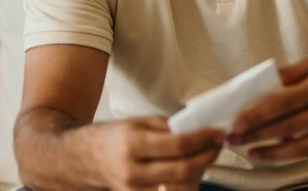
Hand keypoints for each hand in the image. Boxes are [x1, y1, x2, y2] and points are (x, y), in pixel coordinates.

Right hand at [92, 116, 223, 190]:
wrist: (88, 158)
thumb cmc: (118, 136)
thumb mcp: (141, 122)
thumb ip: (170, 127)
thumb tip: (201, 130)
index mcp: (134, 144)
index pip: (178, 145)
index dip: (203, 139)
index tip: (218, 132)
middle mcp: (134, 171)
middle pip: (183, 169)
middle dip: (207, 157)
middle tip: (219, 144)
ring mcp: (136, 190)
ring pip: (180, 187)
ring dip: (200, 172)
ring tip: (207, 156)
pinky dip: (187, 183)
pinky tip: (194, 171)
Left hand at [227, 60, 307, 161]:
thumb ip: (287, 74)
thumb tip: (256, 85)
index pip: (286, 102)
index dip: (260, 114)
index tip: (237, 122)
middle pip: (290, 127)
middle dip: (258, 135)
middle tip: (233, 139)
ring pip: (303, 148)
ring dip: (273, 153)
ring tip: (252, 152)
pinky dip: (295, 155)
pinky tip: (277, 153)